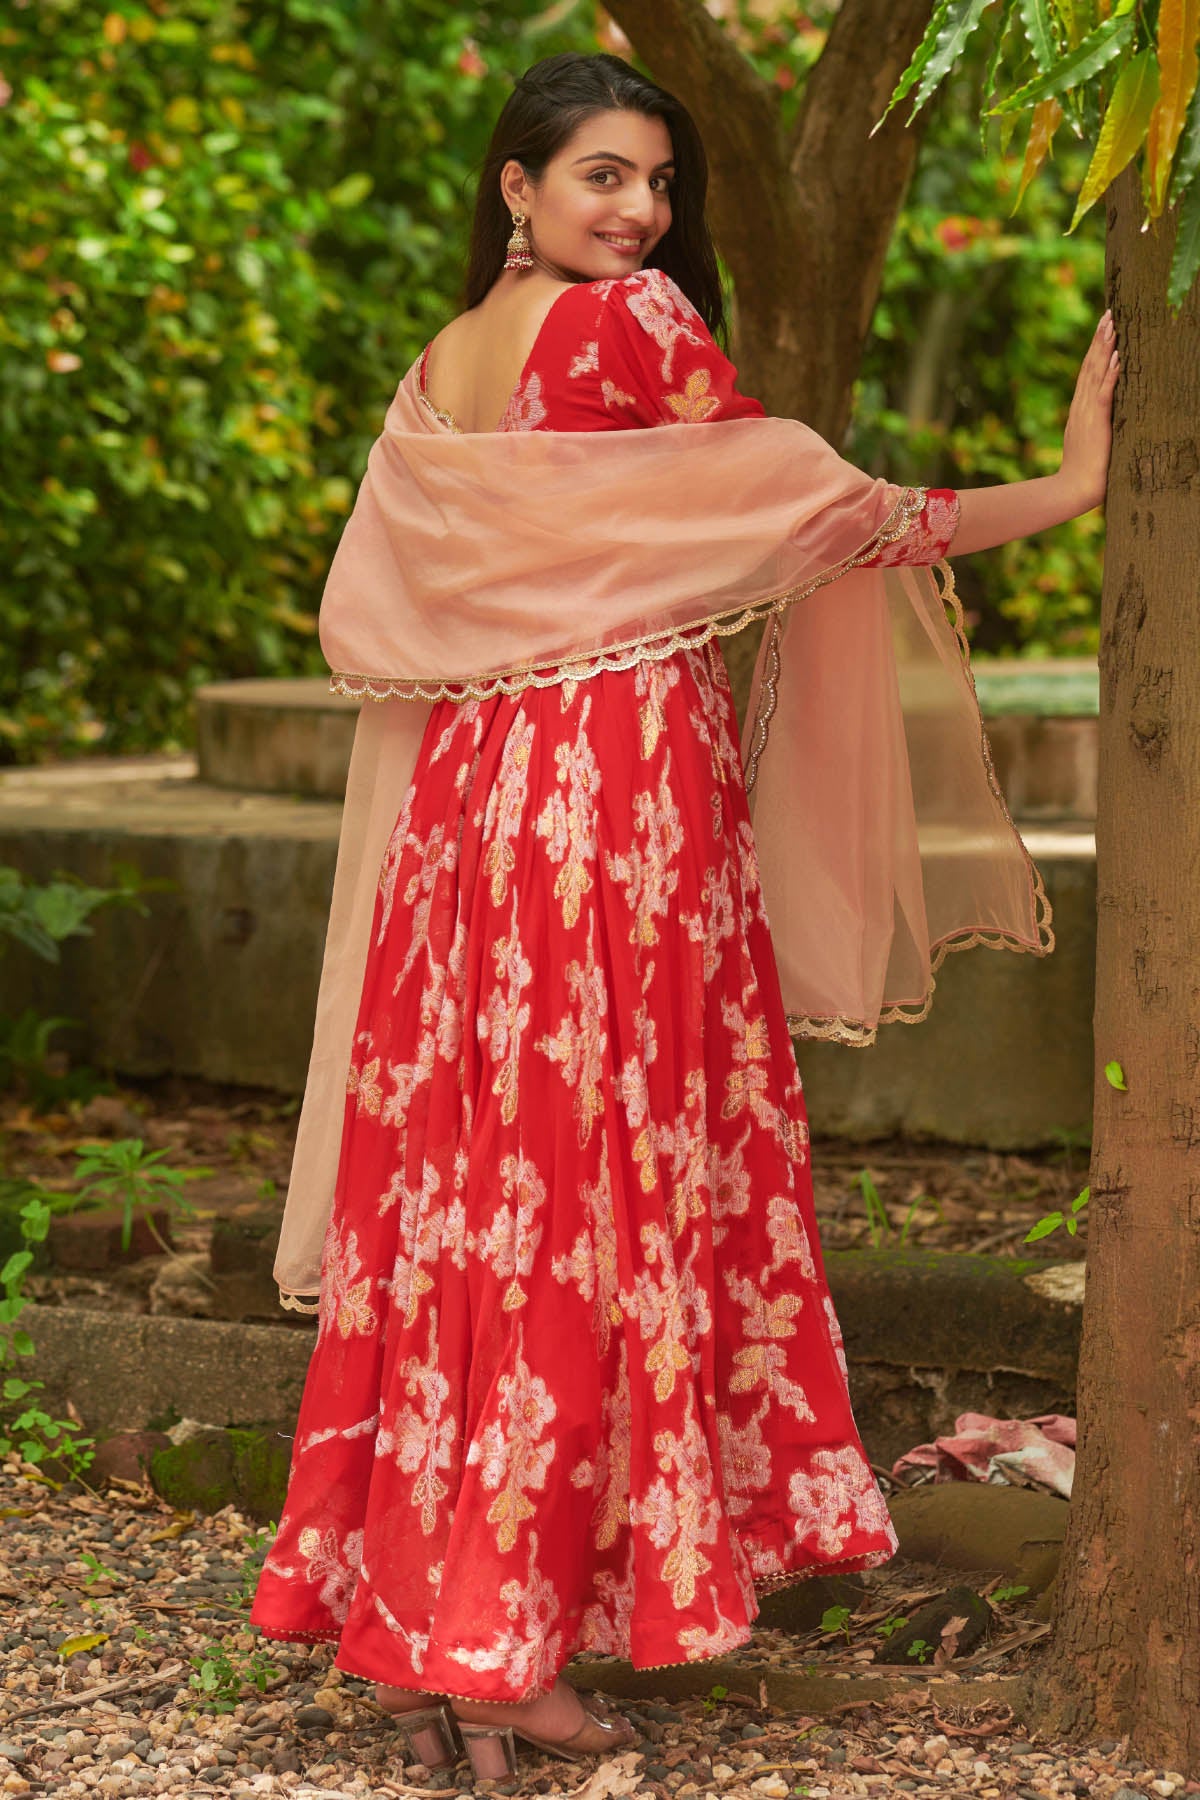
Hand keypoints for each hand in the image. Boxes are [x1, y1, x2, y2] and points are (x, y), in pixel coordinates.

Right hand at [1058, 310, 1119, 512]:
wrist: (1074, 490)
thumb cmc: (1085, 472)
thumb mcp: (1088, 441)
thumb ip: (1094, 424)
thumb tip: (1102, 415)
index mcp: (1079, 410)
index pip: (1087, 372)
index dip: (1095, 349)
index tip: (1103, 328)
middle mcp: (1081, 406)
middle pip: (1090, 366)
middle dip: (1099, 339)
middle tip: (1109, 314)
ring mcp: (1087, 414)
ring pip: (1095, 374)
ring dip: (1105, 348)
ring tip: (1113, 325)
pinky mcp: (1096, 423)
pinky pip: (1104, 394)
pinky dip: (1110, 375)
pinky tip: (1118, 358)